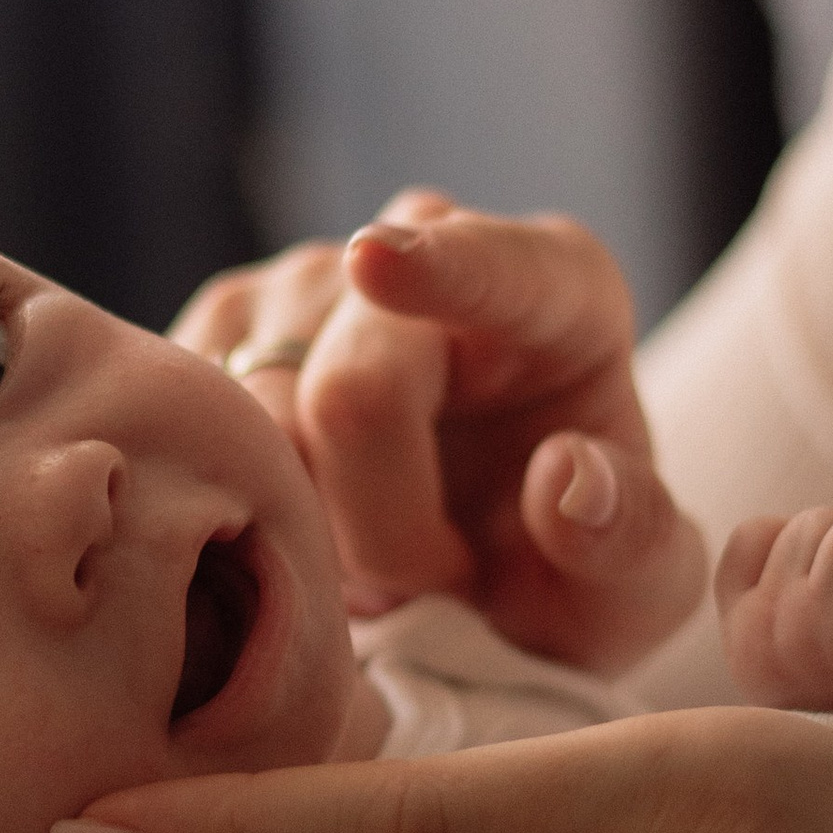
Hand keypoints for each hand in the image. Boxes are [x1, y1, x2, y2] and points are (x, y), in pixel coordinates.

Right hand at [173, 191, 704, 670]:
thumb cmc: (567, 563)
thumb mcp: (639, 586)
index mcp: (555, 283)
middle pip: (352, 396)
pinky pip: (194, 438)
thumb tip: (564, 475)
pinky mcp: (216, 331)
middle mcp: (422, 243)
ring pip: (259, 427)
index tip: (375, 264)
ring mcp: (306, 282)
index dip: (437, 267)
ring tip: (374, 574)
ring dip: (310, 538)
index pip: (490, 266)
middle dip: (383, 535)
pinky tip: (301, 542)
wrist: (475, 570)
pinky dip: (240, 517)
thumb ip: (630, 539)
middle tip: (433, 588)